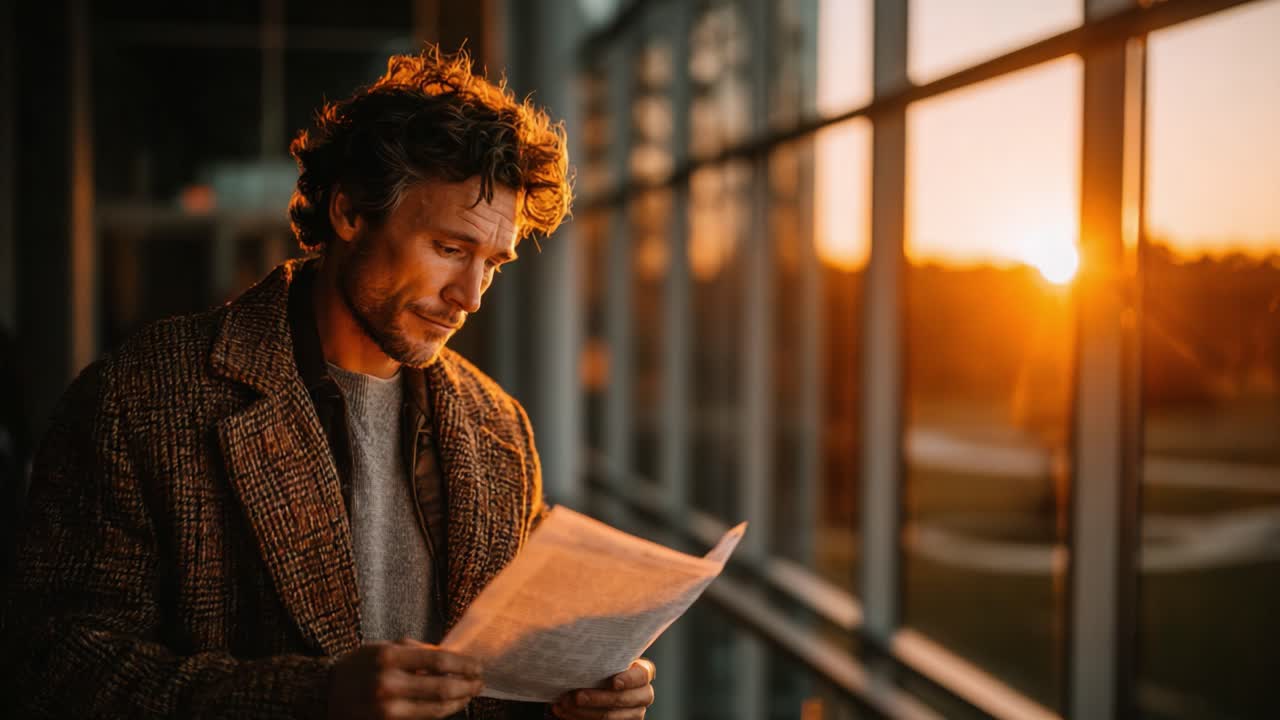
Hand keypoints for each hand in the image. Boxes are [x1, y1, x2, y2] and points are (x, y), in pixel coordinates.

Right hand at [327, 639, 484, 719]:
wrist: (324, 694)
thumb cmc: (358, 667)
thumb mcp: (382, 648)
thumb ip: (415, 650)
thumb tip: (451, 657)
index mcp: (388, 657)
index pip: (439, 660)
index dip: (464, 664)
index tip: (477, 665)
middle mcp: (387, 684)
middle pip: (442, 687)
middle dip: (467, 686)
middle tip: (480, 682)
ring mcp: (386, 709)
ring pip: (435, 709)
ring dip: (458, 702)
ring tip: (469, 694)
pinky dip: (441, 713)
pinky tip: (450, 706)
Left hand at [553, 658, 655, 718]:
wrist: (601, 683)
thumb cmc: (605, 667)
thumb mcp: (609, 659)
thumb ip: (604, 657)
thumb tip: (583, 650)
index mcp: (643, 673)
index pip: (641, 676)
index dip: (628, 679)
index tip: (614, 682)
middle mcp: (643, 694)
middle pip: (621, 699)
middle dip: (596, 698)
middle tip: (576, 696)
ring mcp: (635, 713)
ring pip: (609, 716)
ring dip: (583, 711)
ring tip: (564, 704)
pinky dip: (579, 718)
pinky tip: (564, 712)